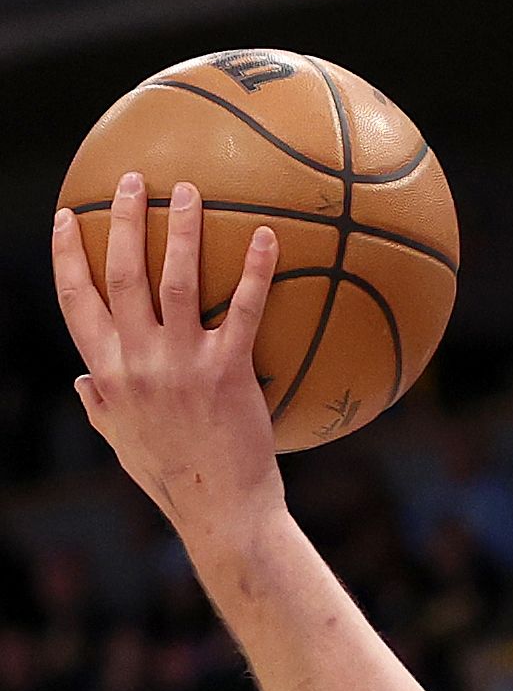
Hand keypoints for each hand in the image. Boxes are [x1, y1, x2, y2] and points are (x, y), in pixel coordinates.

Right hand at [53, 176, 284, 535]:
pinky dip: (256, 270)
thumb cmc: (173, 476)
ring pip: (176, 281)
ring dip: (181, 231)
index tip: (65, 217)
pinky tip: (269, 237)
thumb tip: (83, 381)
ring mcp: (181, 364)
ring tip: (189, 191)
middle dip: (121, 221)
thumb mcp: (122, 440)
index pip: (75, 301)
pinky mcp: (229, 372)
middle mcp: (137, 361)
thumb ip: (101, 405)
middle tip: (131, 181)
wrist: (220, 509)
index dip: (66, 255)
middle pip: (120, 275)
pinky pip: (245, 310)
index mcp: (107, 372)